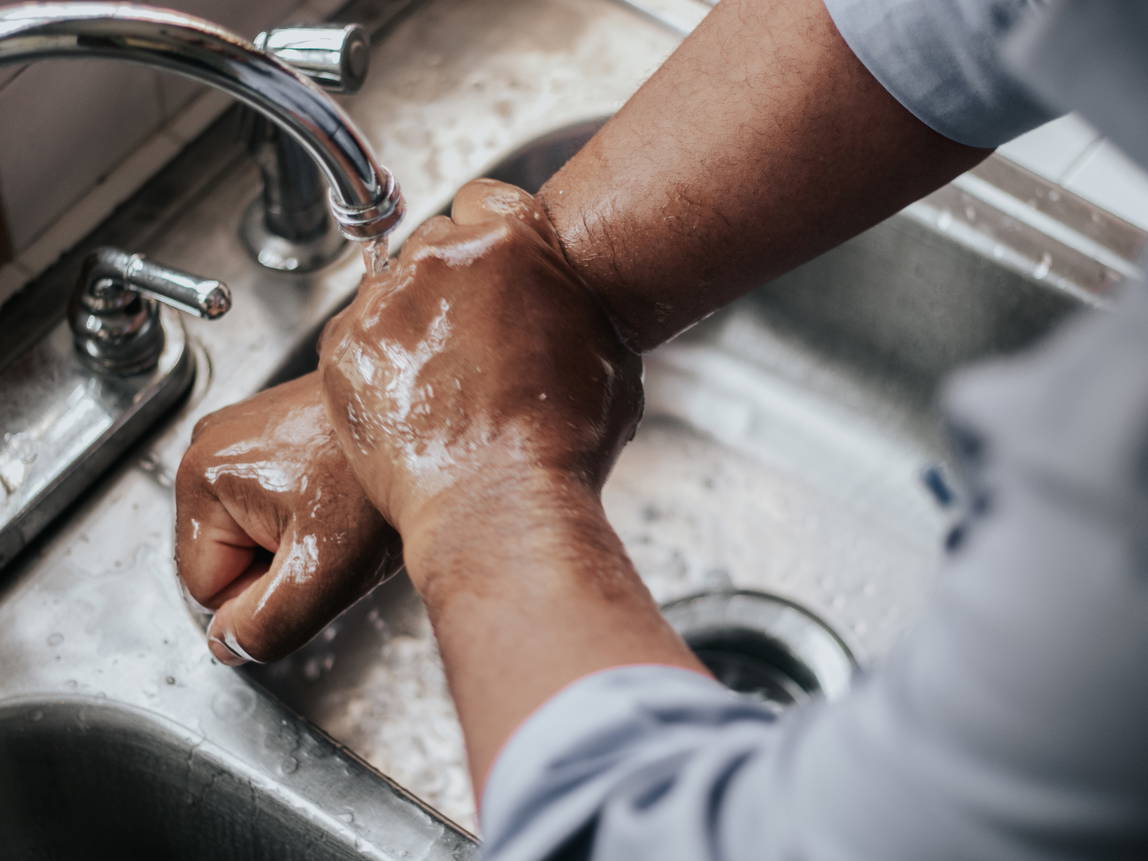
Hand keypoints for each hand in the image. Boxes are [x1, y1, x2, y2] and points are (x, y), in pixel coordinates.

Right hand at [175, 372, 400, 664]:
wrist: (436, 426)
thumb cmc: (381, 482)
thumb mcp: (323, 574)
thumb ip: (263, 625)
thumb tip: (228, 645)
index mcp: (202, 477)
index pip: (205, 590)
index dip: (260, 600)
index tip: (311, 567)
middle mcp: (210, 446)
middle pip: (227, 559)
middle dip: (279, 568)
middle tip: (332, 540)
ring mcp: (243, 434)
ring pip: (253, 535)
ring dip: (297, 542)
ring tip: (342, 516)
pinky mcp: (275, 432)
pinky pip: (275, 503)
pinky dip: (310, 513)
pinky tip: (345, 497)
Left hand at [318, 179, 642, 546]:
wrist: (500, 506)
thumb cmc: (563, 444)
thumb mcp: (609, 356)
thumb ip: (576, 305)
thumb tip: (570, 303)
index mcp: (513, 242)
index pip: (483, 200)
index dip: (487, 239)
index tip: (490, 273)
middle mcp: (442, 258)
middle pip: (434, 243)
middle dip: (449, 283)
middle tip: (468, 340)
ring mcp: (386, 302)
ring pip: (391, 290)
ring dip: (410, 322)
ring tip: (440, 382)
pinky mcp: (344, 349)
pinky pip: (355, 336)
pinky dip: (376, 362)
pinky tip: (409, 401)